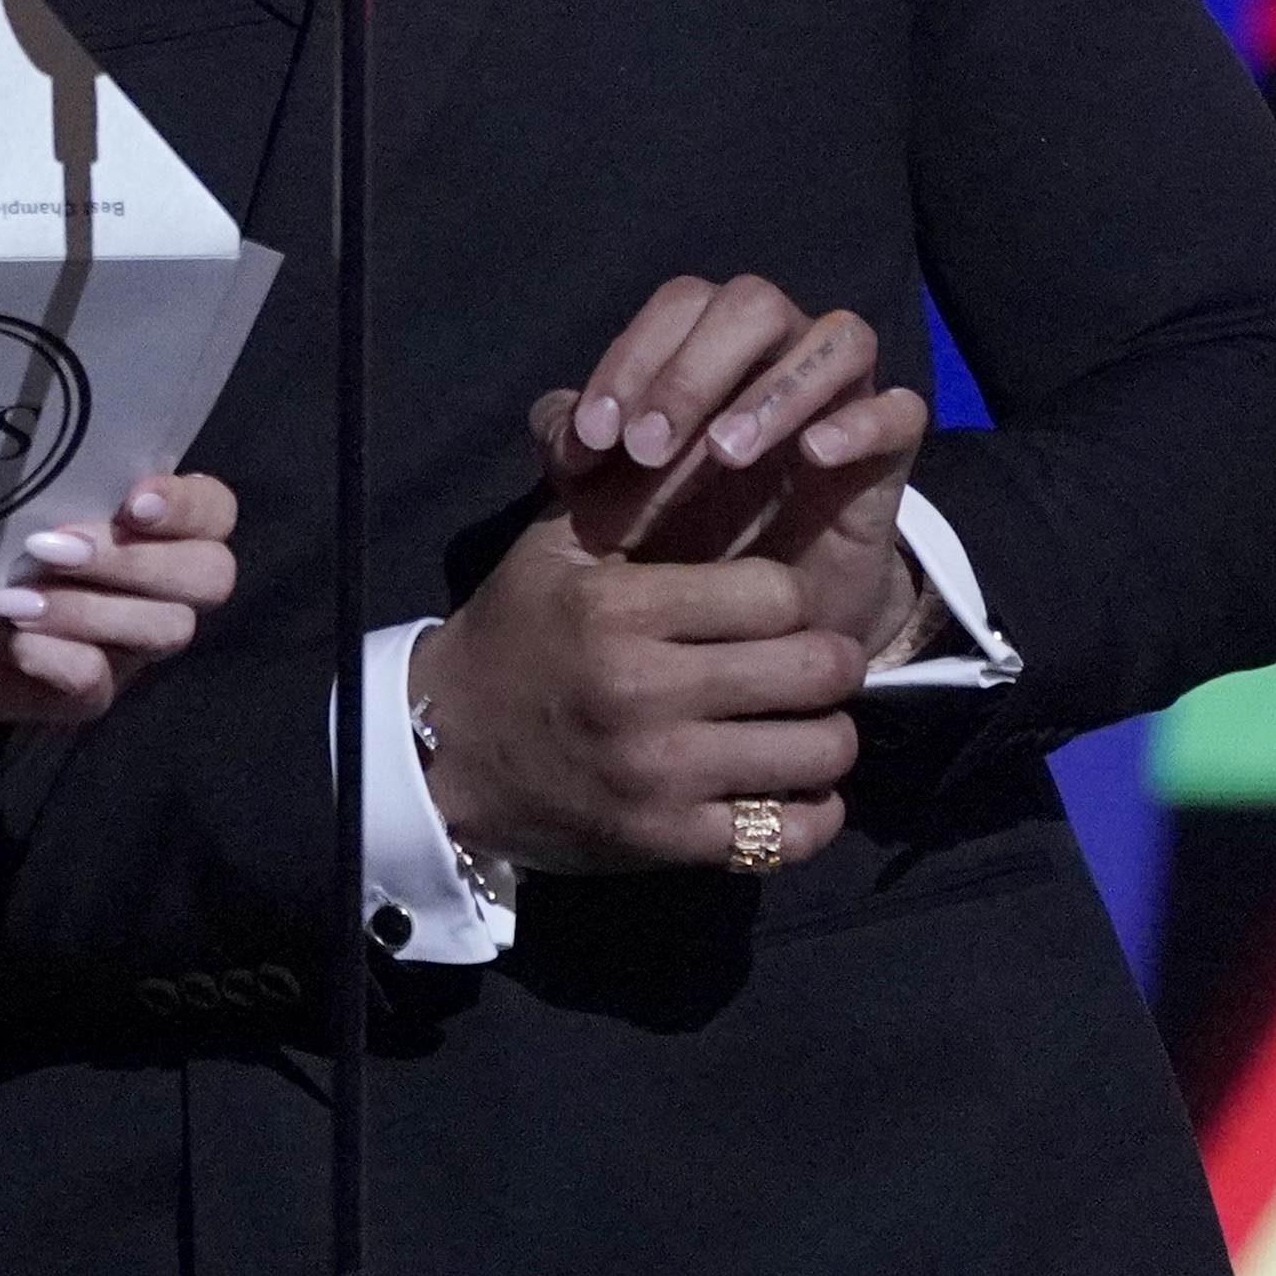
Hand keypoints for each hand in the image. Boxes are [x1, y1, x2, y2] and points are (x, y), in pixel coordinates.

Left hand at [0, 473, 239, 726]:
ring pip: (163, 630)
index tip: (131, 501)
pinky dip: (57, 657)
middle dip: (136, 560)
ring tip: (12, 599)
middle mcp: (156, 584)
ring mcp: (130, 645)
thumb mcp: (10, 497)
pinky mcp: (89, 693)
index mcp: (150, 524)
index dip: (188, 506)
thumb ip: (49, 475)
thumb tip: (51, 432)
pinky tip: (12, 640)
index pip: (215, 511)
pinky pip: (98, 681)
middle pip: (210, 575)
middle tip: (54, 548)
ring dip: (87, 608)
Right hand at [411, 531, 867, 875]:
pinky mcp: (668, 841)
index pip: (779, 593)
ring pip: (821, 752)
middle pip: (819, 668)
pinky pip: (792, 833)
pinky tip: (786, 785)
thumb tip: (709, 433)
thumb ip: (632, 494)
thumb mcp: (554, 547)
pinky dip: (810, 811)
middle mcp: (643, 692)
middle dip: (829, 660)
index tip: (774, 606)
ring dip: (825, 735)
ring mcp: (659, 775)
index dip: (791, 595)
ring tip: (797, 722)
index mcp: (619, 610)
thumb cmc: (516, 633)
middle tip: (806, 663)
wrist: (445, 751)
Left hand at [531, 274, 930, 656]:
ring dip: (775, 389)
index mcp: (712, 342)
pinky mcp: (889, 452)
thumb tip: (566, 427)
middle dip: (692, 371)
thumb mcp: (606, 492)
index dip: (632, 357)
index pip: (679, 305)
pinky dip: (859, 422)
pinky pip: (899, 411)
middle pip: (753, 303)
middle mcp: (782, 350)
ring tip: (724, 454)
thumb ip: (573, 446)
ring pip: (838, 338)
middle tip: (648, 447)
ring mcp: (843, 394)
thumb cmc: (678, 526)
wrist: (752, 614)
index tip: (594, 436)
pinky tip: (813, 455)